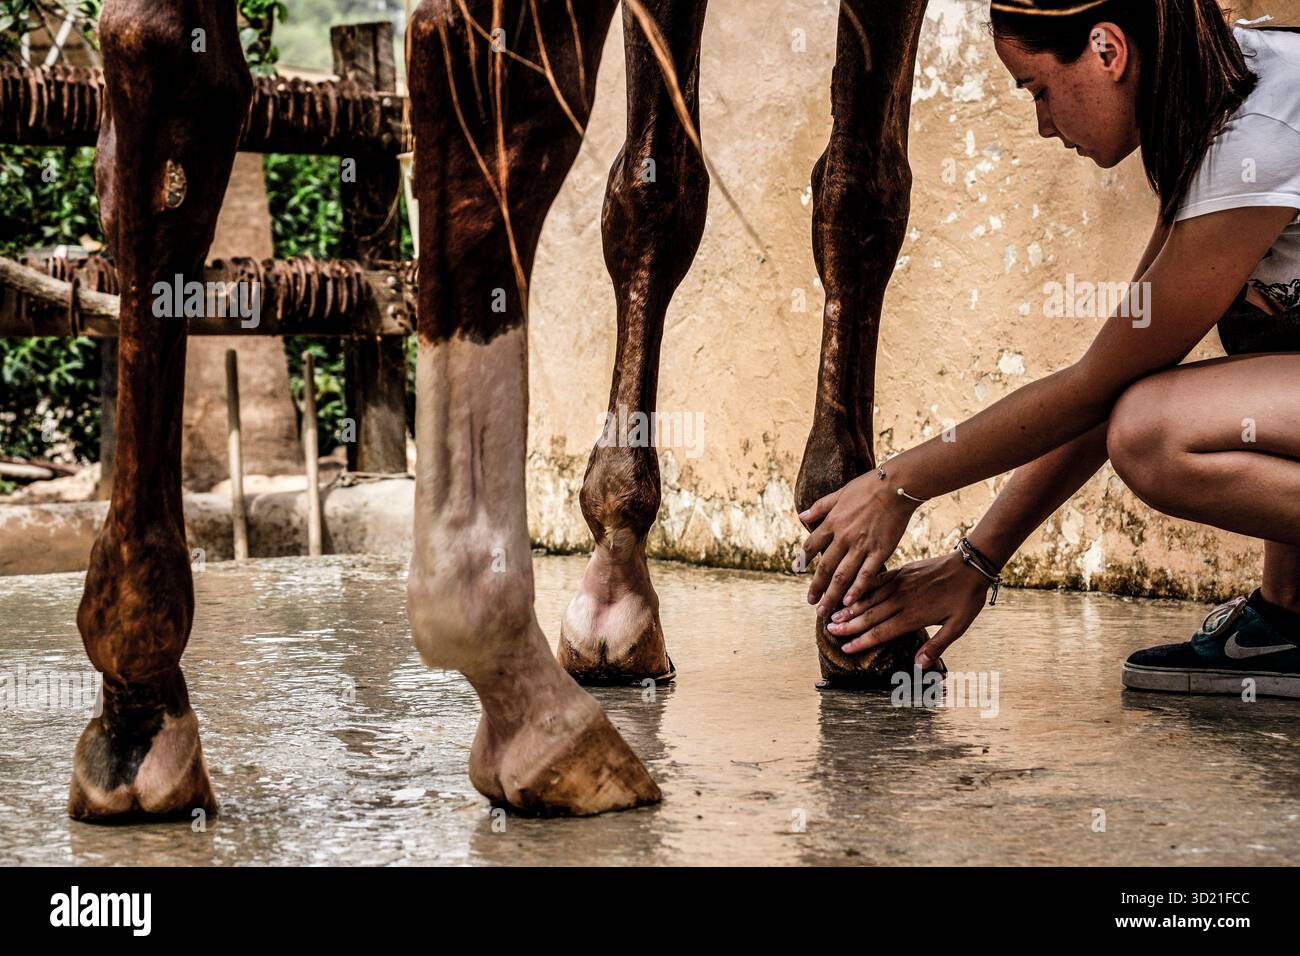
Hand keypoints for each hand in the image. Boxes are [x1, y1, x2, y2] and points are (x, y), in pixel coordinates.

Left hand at [797, 469, 917, 619]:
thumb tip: (802, 516)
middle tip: (811, 603)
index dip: (803, 560)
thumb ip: (820, 507)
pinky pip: (866, 574)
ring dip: (832, 595)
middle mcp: (844, 536)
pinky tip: (850, 602)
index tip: (798, 572)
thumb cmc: (869, 487)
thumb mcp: (839, 493)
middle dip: (817, 587)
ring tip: (825, 611)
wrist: (897, 486)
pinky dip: (857, 589)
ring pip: (843, 575)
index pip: (811, 545)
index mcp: (833, 522)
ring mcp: (862, 545)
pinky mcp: (881, 551)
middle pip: (825, 567)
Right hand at [825, 551, 988, 666]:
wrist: (970, 565)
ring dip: (851, 608)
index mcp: (914, 615)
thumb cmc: (966, 598)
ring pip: (869, 598)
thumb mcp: (957, 626)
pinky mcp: (901, 571)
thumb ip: (936, 646)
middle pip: (870, 616)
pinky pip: (877, 581)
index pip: (882, 631)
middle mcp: (902, 600)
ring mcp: (900, 584)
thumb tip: (919, 666)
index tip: (846, 648)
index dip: (863, 641)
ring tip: (833, 616)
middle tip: (830, 632)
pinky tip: (850, 593)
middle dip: (849, 626)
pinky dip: (862, 588)